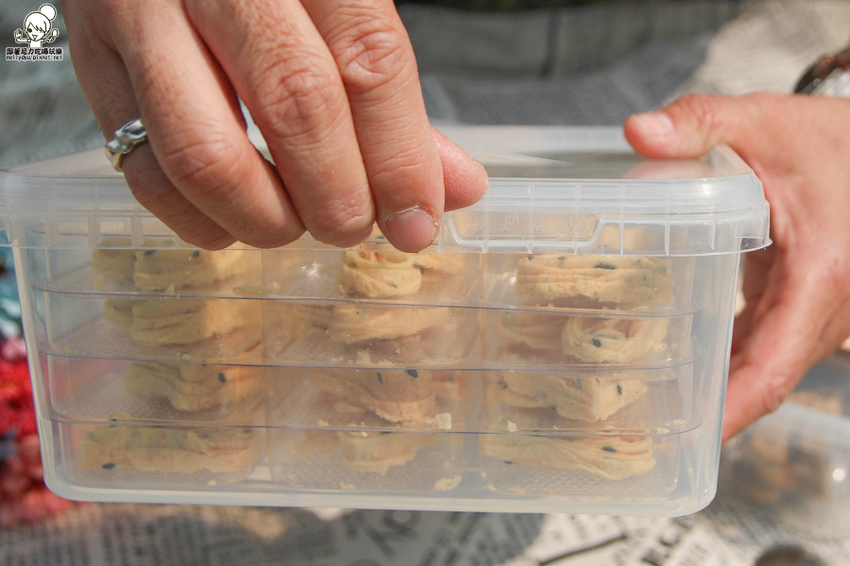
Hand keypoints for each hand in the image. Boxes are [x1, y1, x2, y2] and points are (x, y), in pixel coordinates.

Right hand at [62, 0, 487, 251]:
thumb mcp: (334, 1)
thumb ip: (387, 91)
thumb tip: (454, 187)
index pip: (368, 61)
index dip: (399, 158)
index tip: (416, 223)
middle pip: (295, 105)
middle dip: (338, 196)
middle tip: (353, 228)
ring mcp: (140, 14)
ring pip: (207, 154)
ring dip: (267, 219)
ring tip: (295, 225)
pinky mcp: (91, 60)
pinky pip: (144, 169)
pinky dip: (199, 220)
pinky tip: (234, 222)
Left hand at [624, 93, 849, 440]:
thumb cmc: (830, 140)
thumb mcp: (763, 121)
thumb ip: (701, 123)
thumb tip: (638, 132)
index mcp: (822, 276)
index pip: (773, 367)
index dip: (731, 411)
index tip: (689, 439)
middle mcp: (825, 308)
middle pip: (762, 382)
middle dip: (708, 415)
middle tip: (641, 431)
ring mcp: (816, 313)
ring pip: (762, 371)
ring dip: (715, 396)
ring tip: (649, 412)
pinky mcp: (800, 307)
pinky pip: (763, 350)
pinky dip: (726, 366)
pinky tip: (681, 370)